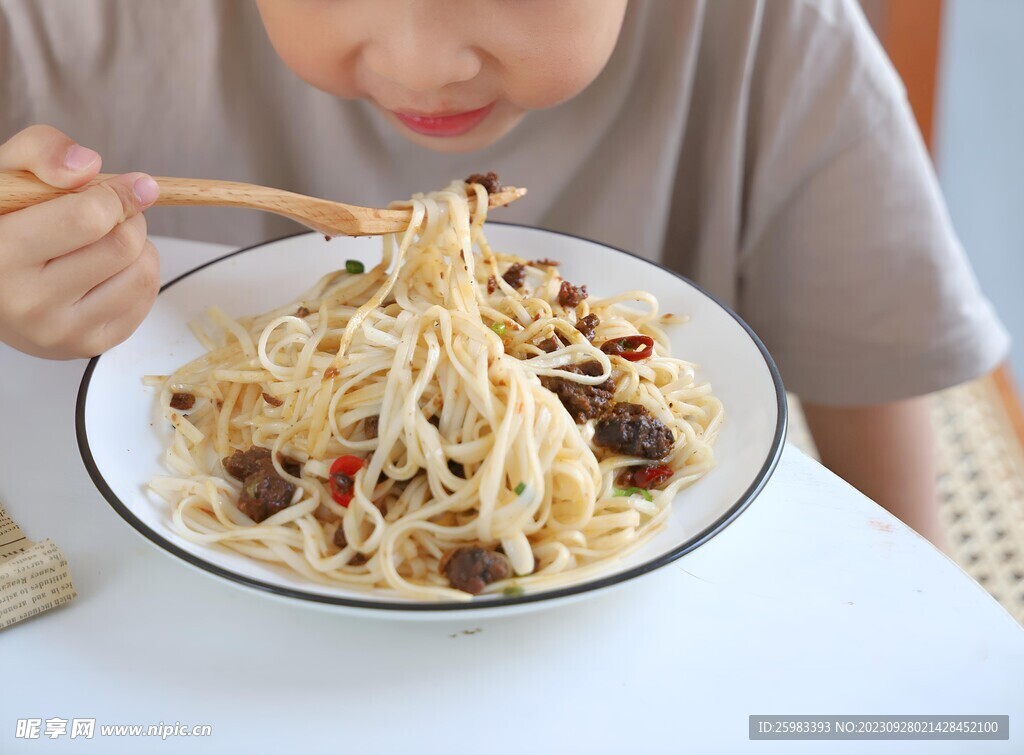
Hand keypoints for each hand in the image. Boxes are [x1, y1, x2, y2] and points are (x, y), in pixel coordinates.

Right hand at [0, 125, 160, 358]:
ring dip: (138, 247)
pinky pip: (146, 299)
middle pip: (123, 245)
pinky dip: (138, 273)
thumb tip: (88, 165)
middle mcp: (29, 303)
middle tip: (110, 212)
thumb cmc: (3, 223)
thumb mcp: (6, 176)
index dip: (118, 193)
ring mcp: (61, 332)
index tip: (128, 185)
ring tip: (105, 240)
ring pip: (143, 273)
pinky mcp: (89, 346)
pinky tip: (108, 268)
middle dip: (128, 217)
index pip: (90, 218)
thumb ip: (39, 151)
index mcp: (1, 254)